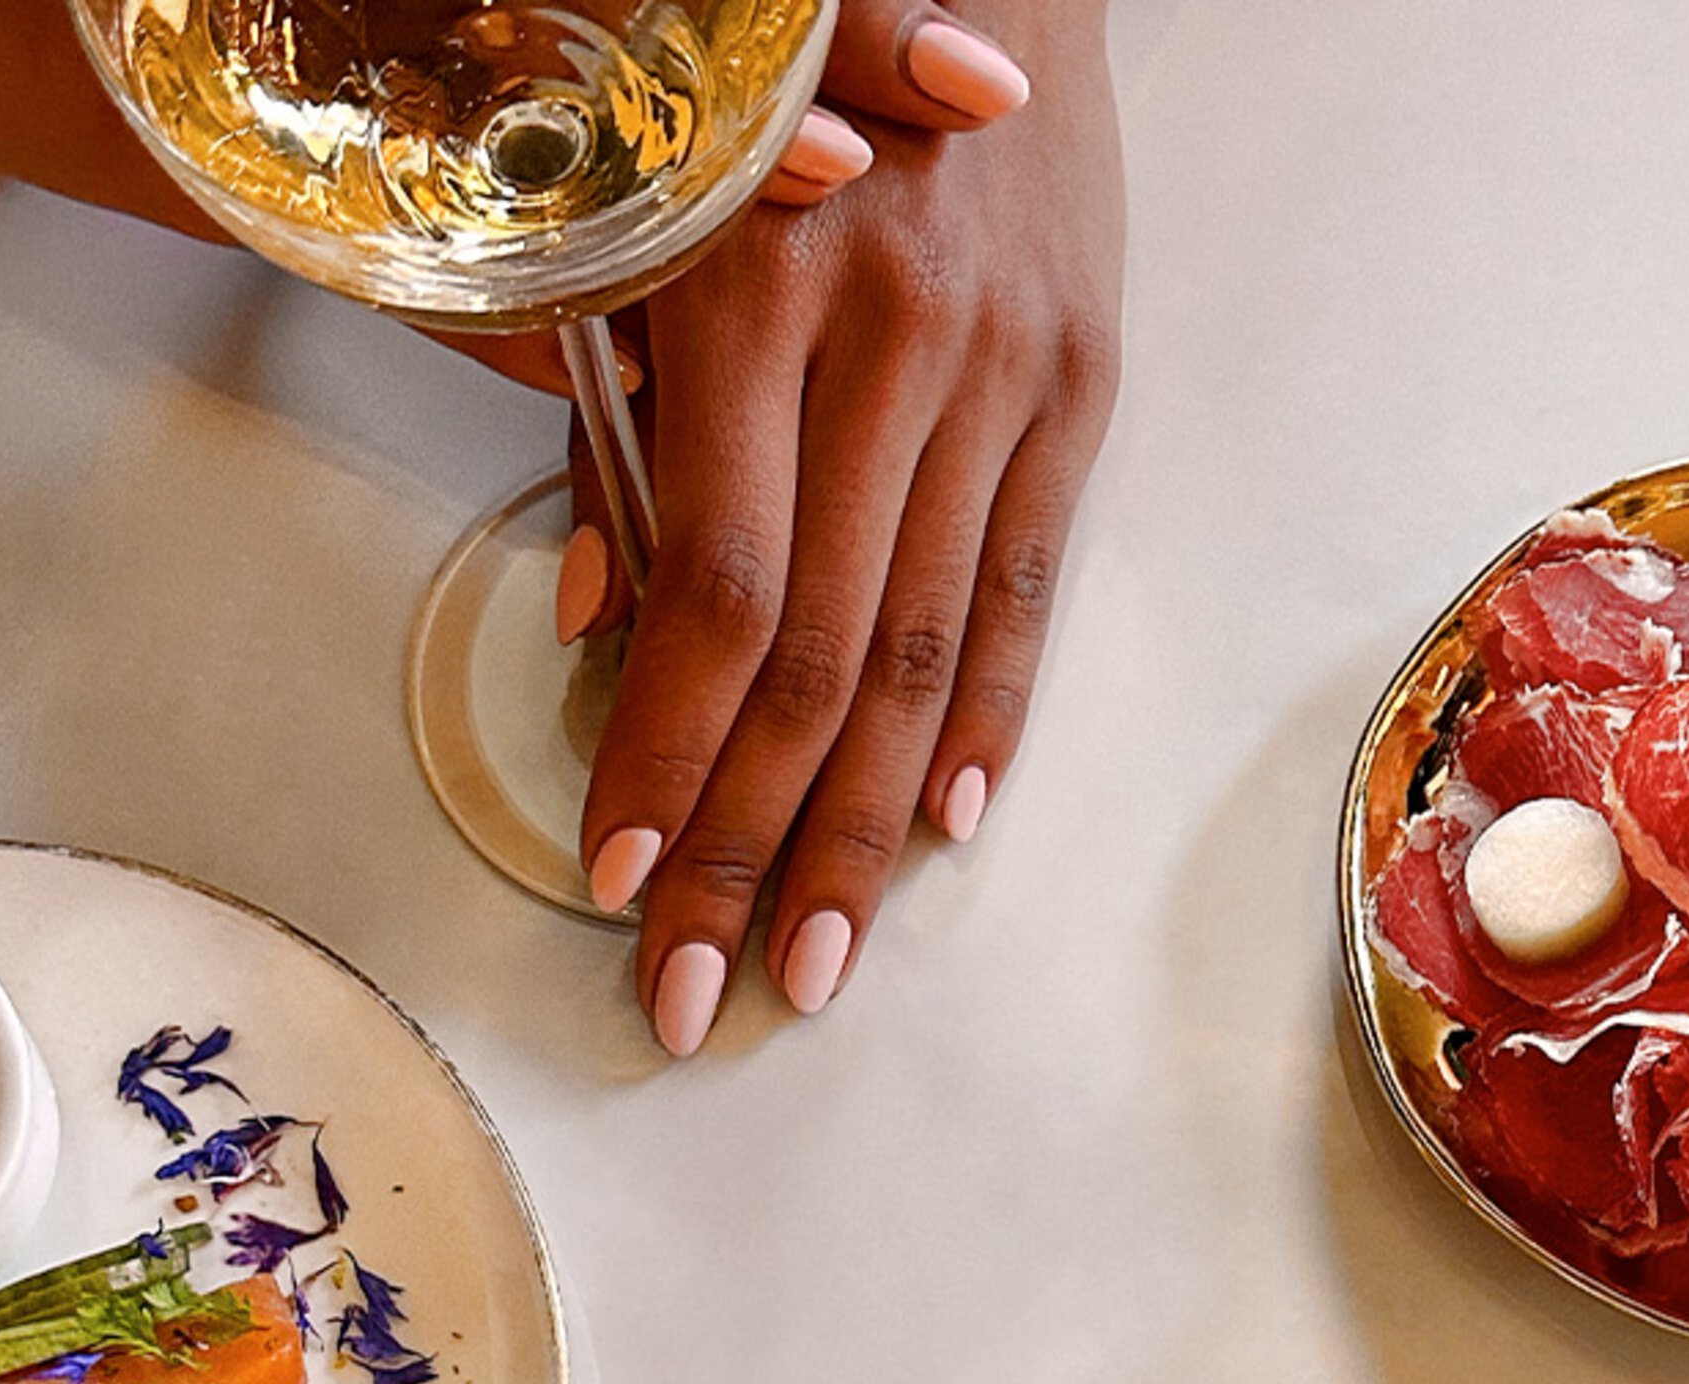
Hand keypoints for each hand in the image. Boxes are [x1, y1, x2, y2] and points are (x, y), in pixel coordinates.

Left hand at [569, 0, 1122, 1053]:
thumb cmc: (786, 86)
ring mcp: (1007, 375)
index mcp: (762, 292)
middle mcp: (899, 346)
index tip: (618, 875)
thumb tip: (604, 617)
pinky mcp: (1084, 388)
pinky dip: (988, 720)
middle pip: (823, 656)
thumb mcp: (665, 216)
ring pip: (928, 653)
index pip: (721, 587)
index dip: (672, 750)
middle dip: (757, 845)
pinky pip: (1030, 588)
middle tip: (703, 988)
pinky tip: (941, 829)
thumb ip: (622, 412)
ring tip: (814, 963)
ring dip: (865, 833)